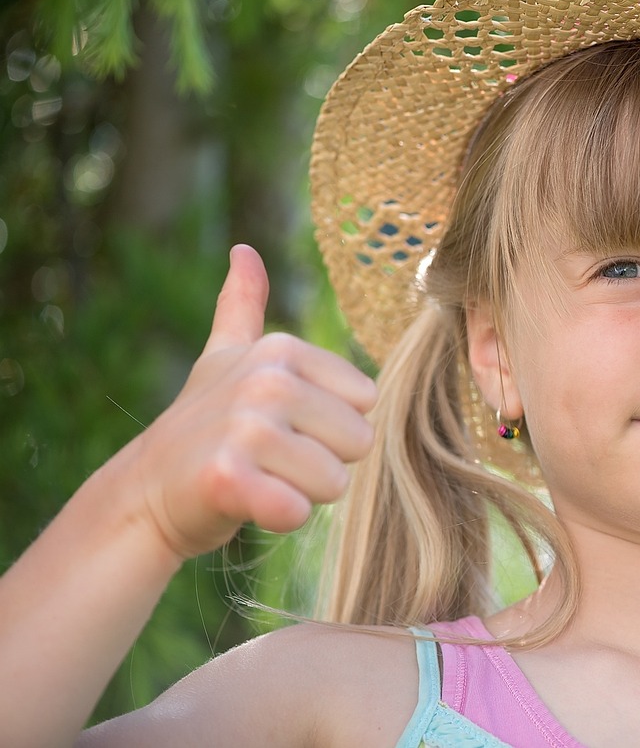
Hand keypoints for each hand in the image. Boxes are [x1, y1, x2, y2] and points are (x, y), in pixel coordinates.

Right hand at [125, 245, 376, 560]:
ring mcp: (245, 426)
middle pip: (359, 443)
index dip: (331, 426)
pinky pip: (296, 511)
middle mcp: (267, 380)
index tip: (283, 427)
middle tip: (269, 460)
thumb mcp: (225, 358)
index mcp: (283, 350)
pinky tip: (246, 504)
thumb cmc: (201, 428)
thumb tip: (243, 249)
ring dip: (299, 492)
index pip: (366, 402)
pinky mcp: (227, 478)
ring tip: (257, 479)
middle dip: (321, 463)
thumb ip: (242, 305)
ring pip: (334, 482)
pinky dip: (278, 518)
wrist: (144, 494)